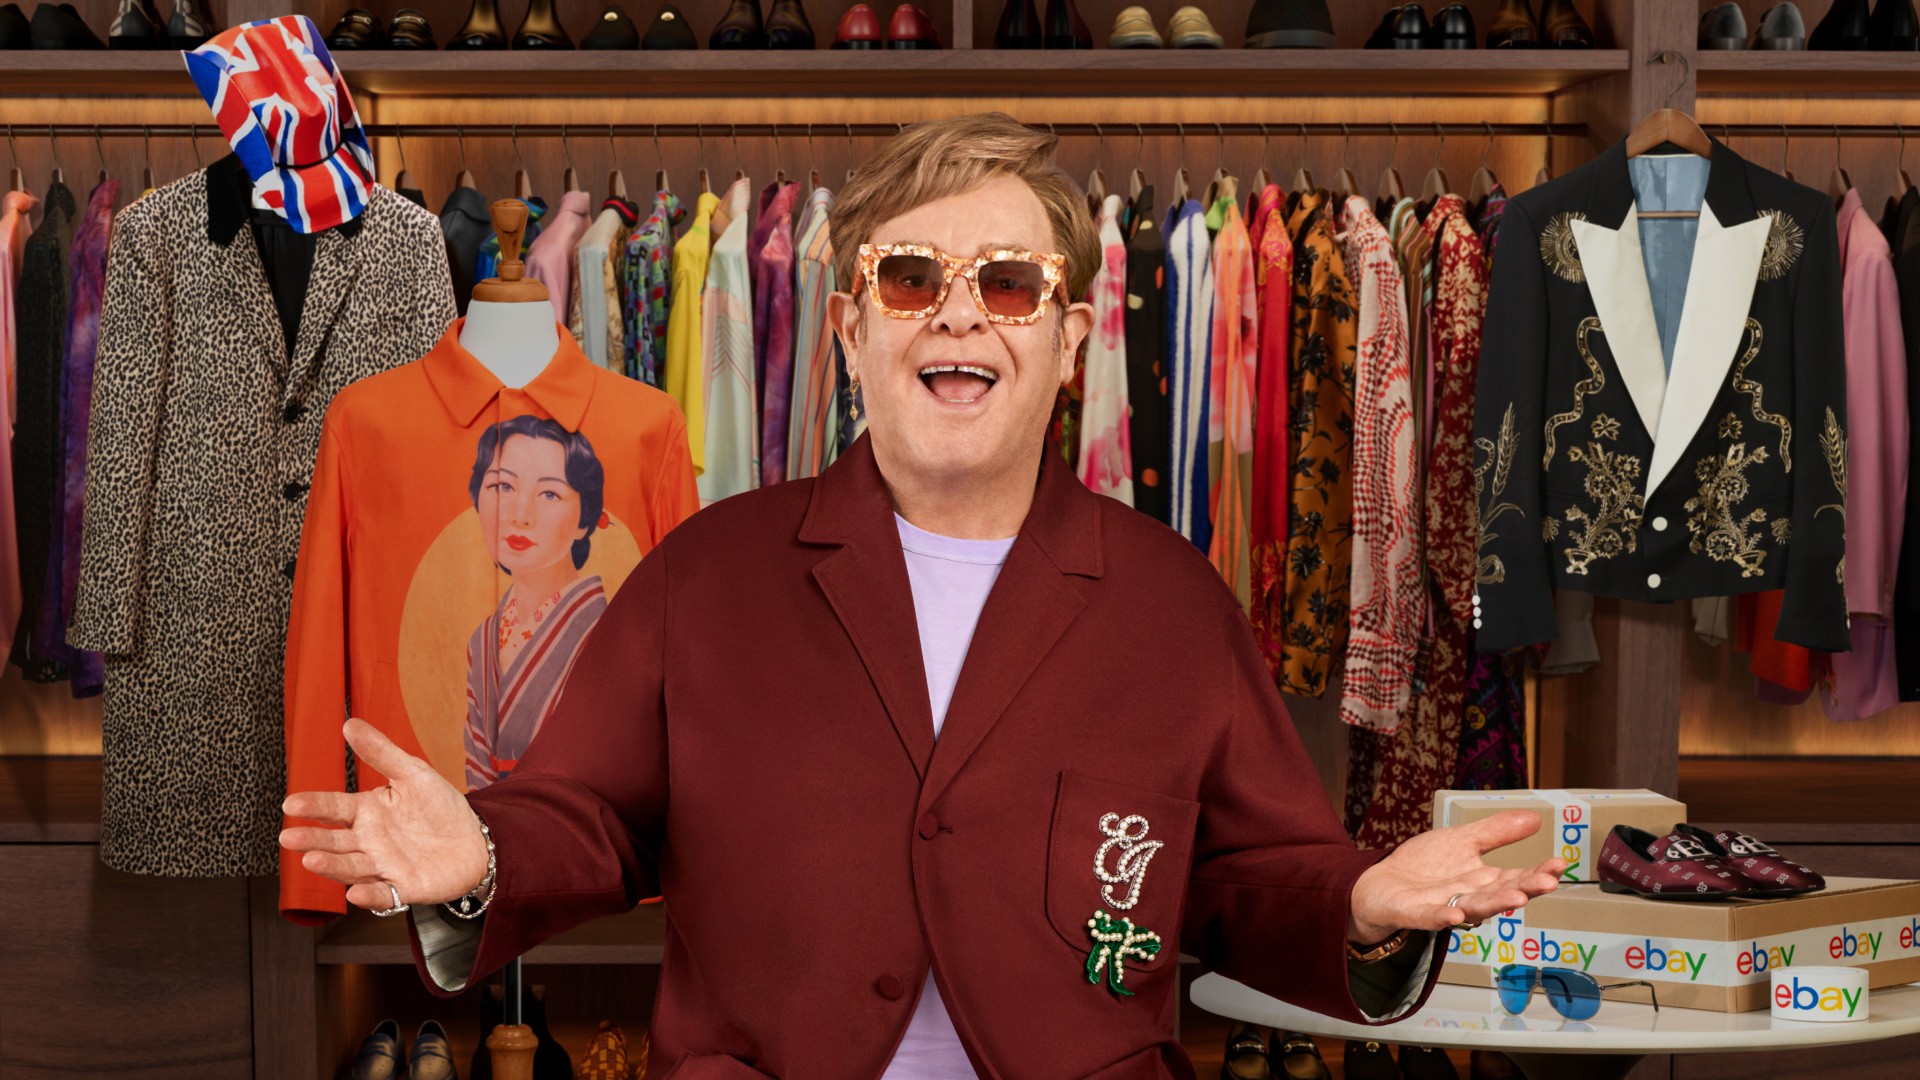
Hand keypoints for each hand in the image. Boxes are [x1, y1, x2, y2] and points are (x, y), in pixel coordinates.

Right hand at [279, 718, 489, 911]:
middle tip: (289, 837)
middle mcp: (368, 841)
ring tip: (312, 860)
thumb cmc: (440, 807)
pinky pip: (383, 894)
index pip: (333, 808)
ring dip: (331, 866)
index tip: (291, 803)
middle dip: (312, 839)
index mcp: (366, 812)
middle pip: (334, 841)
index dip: (313, 806)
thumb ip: (381, 752)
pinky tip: (356, 894)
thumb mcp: (413, 773)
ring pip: (351, 868)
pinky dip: (369, 896)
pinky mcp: (403, 888)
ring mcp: (383, 866)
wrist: (475, 839)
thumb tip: (350, 723)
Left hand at [1347, 810, 1564, 944]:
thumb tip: (1535, 818)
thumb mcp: (1463, 841)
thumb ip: (1496, 832)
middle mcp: (1469, 897)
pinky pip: (1430, 917)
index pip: (1515, 877)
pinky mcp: (1415, 913)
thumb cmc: (1425, 866)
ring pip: (1473, 908)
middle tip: (1549, 883)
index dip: (1537, 872)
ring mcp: (1443, 907)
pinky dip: (1442, 917)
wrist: (1382, 882)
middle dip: (1525, 889)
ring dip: (1494, 904)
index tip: (1560, 863)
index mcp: (1482, 880)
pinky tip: (1455, 916)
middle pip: (1500, 894)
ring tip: (1518, 898)